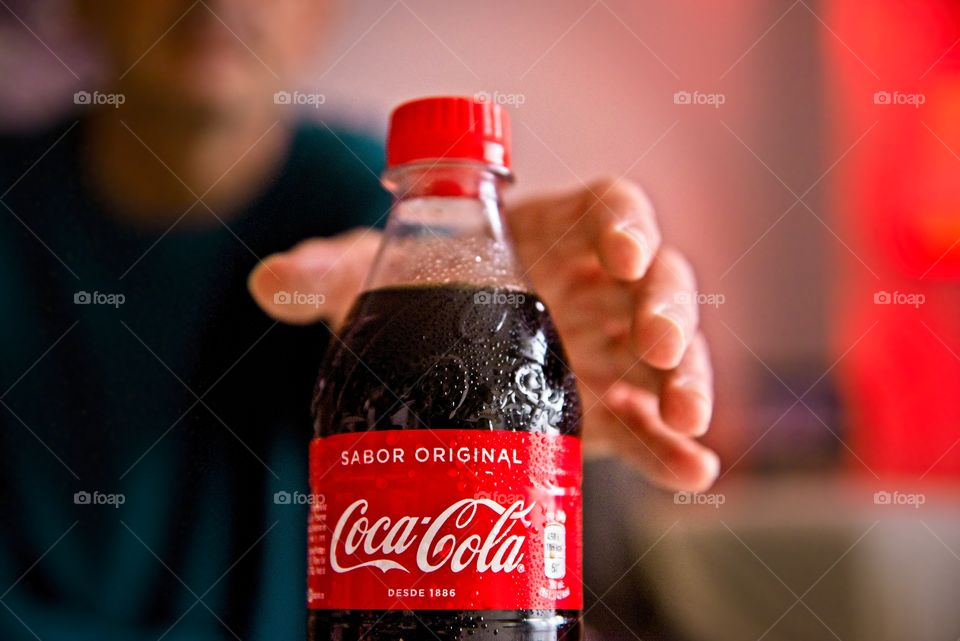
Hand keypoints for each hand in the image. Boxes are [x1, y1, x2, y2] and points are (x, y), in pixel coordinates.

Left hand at [249, 178, 716, 491]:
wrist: (410, 355)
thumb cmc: (402, 289)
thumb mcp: (365, 276)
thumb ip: (325, 272)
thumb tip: (270, 282)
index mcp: (548, 230)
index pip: (609, 207)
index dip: (627, 223)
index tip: (621, 251)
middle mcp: (589, 285)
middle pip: (657, 279)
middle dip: (668, 308)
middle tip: (657, 346)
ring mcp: (601, 349)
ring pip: (668, 354)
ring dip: (688, 379)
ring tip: (689, 417)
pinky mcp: (597, 412)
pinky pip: (646, 426)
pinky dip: (672, 448)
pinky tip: (692, 473)